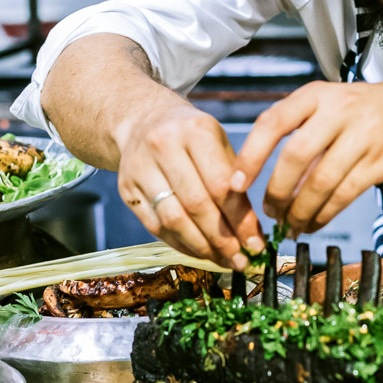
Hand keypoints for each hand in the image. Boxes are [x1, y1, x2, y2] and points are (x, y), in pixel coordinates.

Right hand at [115, 102, 263, 268]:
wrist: (144, 122)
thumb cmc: (192, 138)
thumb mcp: (219, 144)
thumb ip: (236, 183)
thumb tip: (253, 234)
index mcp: (196, 130)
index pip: (221, 184)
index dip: (240, 220)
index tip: (255, 244)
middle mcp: (164, 145)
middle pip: (196, 204)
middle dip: (222, 239)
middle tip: (240, 259)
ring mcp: (140, 167)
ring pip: (173, 219)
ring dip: (201, 247)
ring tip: (222, 259)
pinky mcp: (127, 188)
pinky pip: (155, 226)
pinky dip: (180, 244)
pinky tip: (198, 252)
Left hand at [232, 74, 382, 232]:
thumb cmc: (374, 109)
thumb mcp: (334, 103)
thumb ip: (303, 131)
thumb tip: (263, 175)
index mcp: (317, 94)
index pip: (272, 123)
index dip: (249, 157)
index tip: (234, 185)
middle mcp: (338, 110)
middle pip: (294, 157)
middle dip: (276, 192)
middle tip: (269, 213)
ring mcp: (362, 135)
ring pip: (320, 181)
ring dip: (300, 210)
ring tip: (291, 226)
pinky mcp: (381, 160)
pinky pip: (344, 194)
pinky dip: (324, 214)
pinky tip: (314, 224)